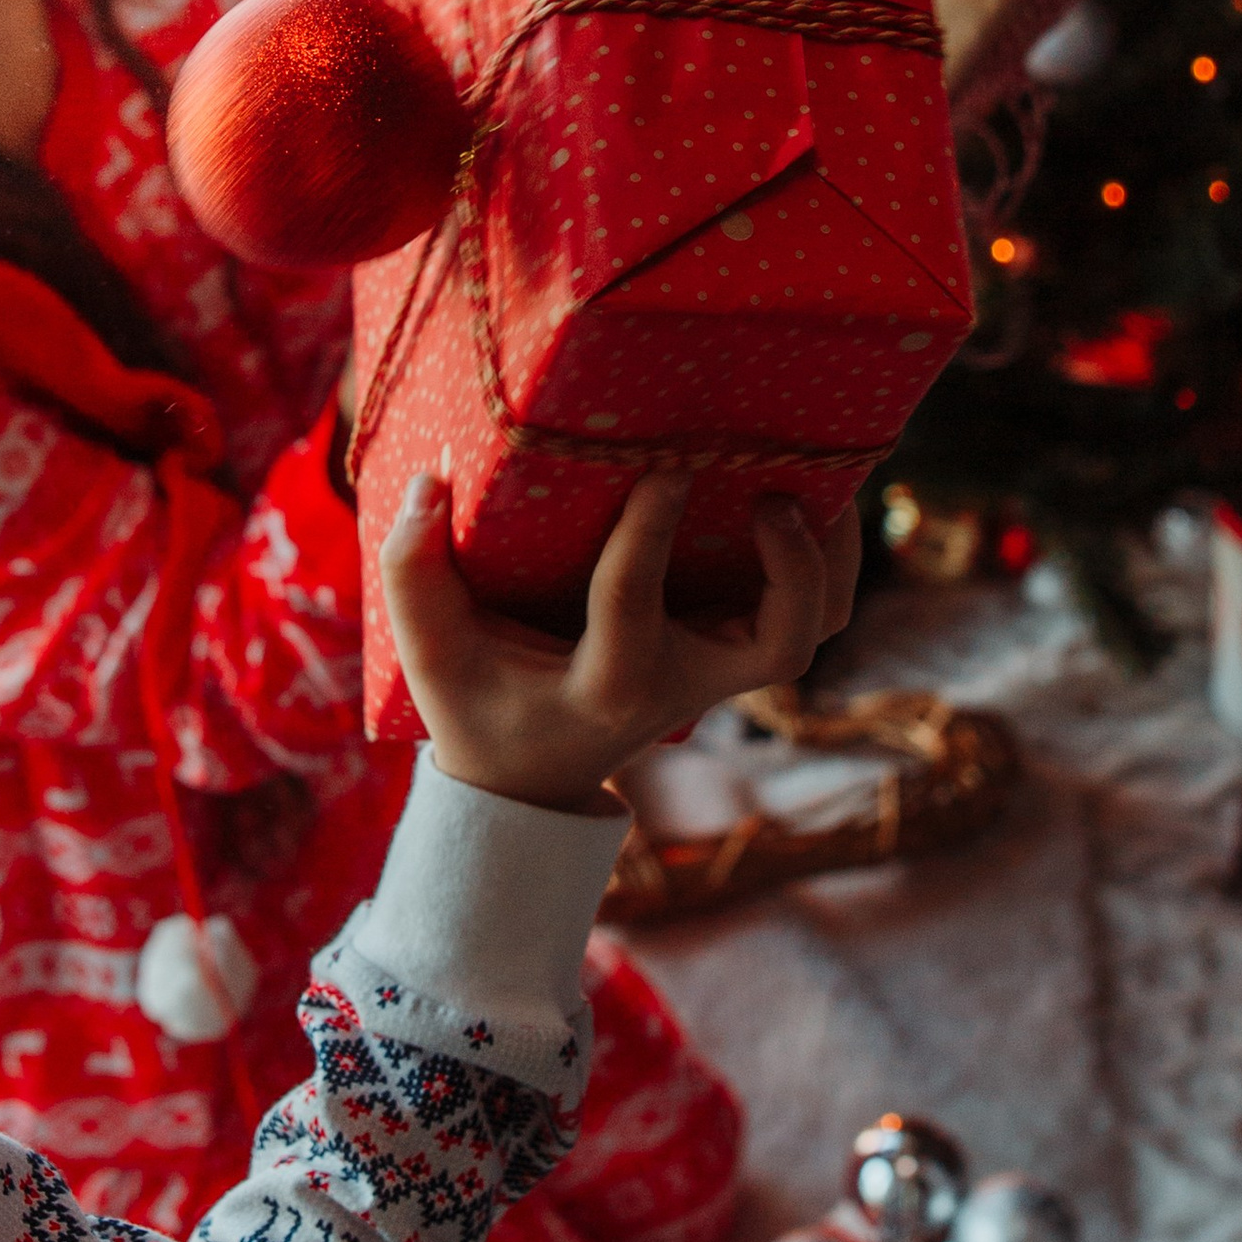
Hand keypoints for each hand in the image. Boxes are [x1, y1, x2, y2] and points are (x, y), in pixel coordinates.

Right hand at [379, 469, 861, 815]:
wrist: (530, 775)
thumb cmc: (478, 705)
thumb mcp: (431, 655)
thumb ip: (413, 575)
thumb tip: (431, 485)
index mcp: (605, 684)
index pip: (632, 607)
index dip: (649, 534)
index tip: (663, 466)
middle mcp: (680, 685)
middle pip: (780, 644)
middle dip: (792, 571)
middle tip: (773, 498)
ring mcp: (717, 675)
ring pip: (813, 627)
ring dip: (827, 560)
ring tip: (820, 480)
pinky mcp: (732, 655)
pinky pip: (808, 612)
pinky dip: (820, 560)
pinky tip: (806, 492)